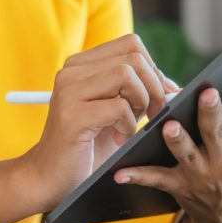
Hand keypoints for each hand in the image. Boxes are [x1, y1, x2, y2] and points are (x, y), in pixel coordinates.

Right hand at [19, 34, 178, 212]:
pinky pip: (119, 107)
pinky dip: (128, 126)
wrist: (49, 178)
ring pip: (127, 75)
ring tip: (130, 126)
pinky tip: (117, 139)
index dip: (153, 70)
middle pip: (133, 57)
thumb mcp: (116, 113)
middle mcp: (71, 72)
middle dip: (153, 87)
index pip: (131, 44)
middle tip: (151, 115)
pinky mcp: (72, 116)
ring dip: (141, 103)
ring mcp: (69, 92)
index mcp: (81, 65)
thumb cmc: (86, 147)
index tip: (156, 97)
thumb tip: (172, 86)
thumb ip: (138, 94)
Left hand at [114, 68, 221, 222]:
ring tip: (166, 126)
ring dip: (177, 142)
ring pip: (187, 154)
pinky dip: (136, 176)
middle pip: (217, 131)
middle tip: (206, 93)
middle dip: (212, 113)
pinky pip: (156, 179)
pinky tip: (118, 172)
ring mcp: (201, 173)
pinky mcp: (178, 186)